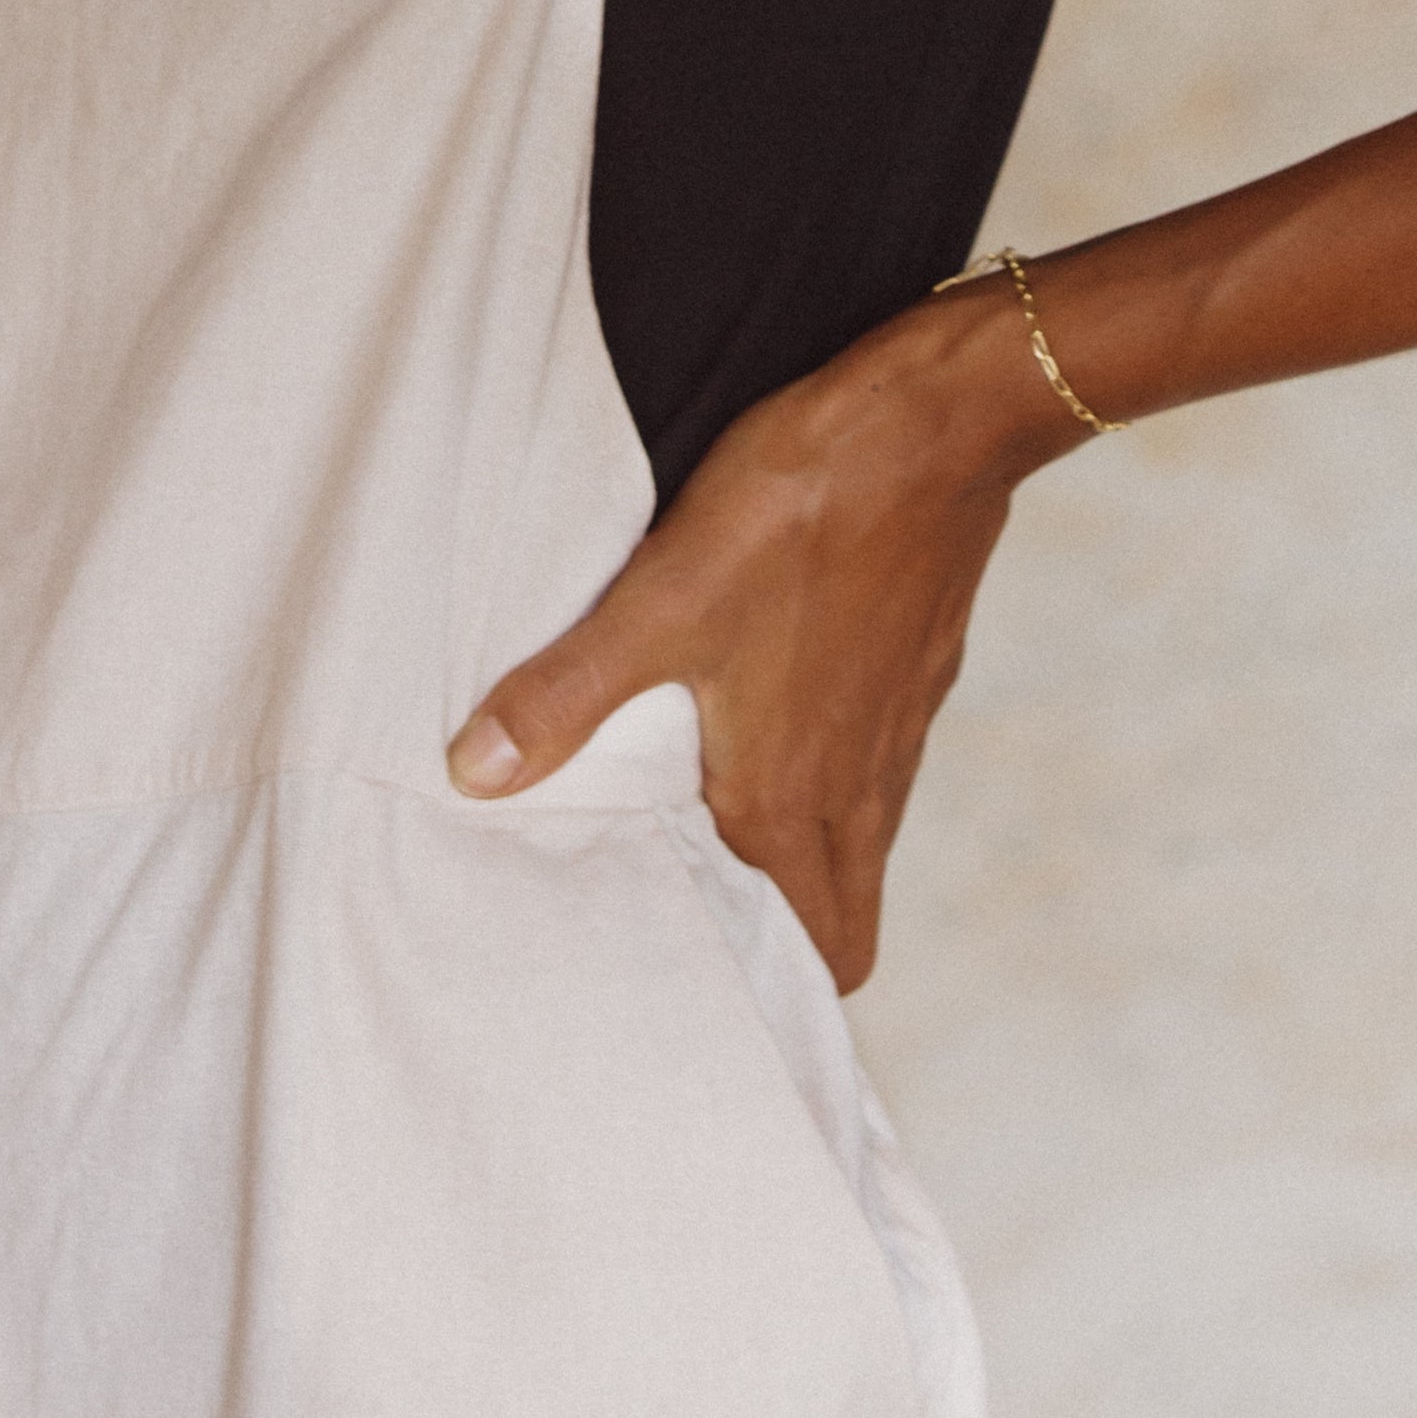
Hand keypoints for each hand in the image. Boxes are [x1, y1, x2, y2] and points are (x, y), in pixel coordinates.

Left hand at [446, 287, 1082, 988]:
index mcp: (792, 794)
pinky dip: (825, 785)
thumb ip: (568, 694)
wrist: (941, 417)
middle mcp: (857, 785)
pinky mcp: (913, 670)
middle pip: (843, 924)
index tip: (704, 1000)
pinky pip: (872, 769)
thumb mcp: (663, 595)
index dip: (766, 994)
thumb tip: (474, 776)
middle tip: (700, 933)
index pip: (812, 954)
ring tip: (708, 841)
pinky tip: (763, 725)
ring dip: (798, 864)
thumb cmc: (806, 507)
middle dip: (784, 951)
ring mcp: (895, 728)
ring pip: (856, 847)